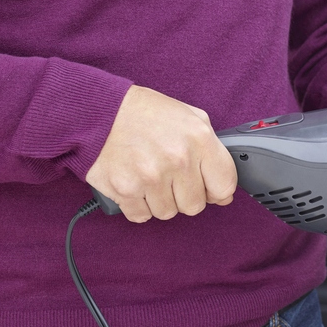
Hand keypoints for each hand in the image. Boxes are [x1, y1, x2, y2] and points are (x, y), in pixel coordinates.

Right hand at [85, 86, 236, 222]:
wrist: (101, 110)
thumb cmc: (146, 114)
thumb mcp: (189, 117)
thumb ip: (212, 149)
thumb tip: (224, 190)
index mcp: (199, 139)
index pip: (224, 186)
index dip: (217, 191)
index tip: (208, 189)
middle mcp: (177, 159)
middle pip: (195, 205)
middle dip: (185, 195)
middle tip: (172, 178)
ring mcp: (151, 177)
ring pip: (168, 212)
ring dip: (161, 200)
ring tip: (151, 176)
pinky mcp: (125, 190)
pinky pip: (142, 216)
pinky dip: (139, 205)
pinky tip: (136, 184)